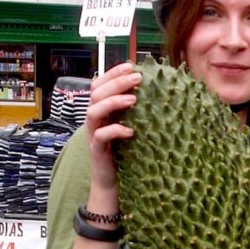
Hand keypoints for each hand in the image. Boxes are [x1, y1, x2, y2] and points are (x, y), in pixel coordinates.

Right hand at [85, 63, 141, 206]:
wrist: (113, 182)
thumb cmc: (125, 152)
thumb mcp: (130, 125)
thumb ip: (135, 109)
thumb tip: (157, 89)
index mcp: (101, 110)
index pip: (99, 84)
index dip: (112, 73)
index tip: (131, 66)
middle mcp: (94, 120)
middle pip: (96, 93)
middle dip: (116, 82)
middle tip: (137, 78)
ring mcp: (93, 135)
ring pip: (93, 111)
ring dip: (113, 102)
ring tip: (134, 99)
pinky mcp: (97, 151)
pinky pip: (100, 136)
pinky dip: (114, 130)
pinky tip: (130, 131)